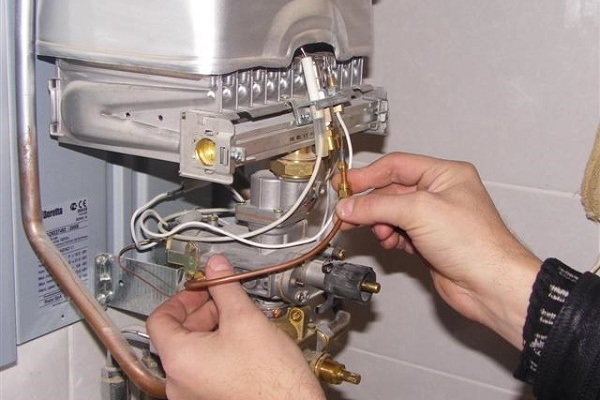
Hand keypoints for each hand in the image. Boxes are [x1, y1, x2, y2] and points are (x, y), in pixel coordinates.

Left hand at [147, 255, 324, 399]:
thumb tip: (217, 267)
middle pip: (177, 335)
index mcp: (179, 360)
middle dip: (202, 311)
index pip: (159, 318)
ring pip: (192, 352)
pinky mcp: (208, 399)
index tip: (200, 289)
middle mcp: (179, 382)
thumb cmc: (271, 378)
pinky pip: (203, 369)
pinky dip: (217, 351)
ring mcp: (192, 395)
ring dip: (212, 330)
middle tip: (224, 300)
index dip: (181, 297)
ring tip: (239, 321)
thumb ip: (225, 287)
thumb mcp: (245, 319)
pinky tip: (242, 343)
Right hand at [334, 152, 541, 348]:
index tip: (345, 185)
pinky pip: (398, 233)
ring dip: (380, 223)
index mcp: (445, 175)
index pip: (396, 166)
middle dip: (370, 204)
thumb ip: (378, 206)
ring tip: (378, 232)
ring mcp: (434, 220)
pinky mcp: (428, 242)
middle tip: (347, 212)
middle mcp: (440, 194)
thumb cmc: (476, 244)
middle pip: (391, 191)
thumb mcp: (419, 212)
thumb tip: (350, 206)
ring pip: (392, 214)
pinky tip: (390, 243)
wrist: (489, 285)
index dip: (367, 175)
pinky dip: (389, 238)